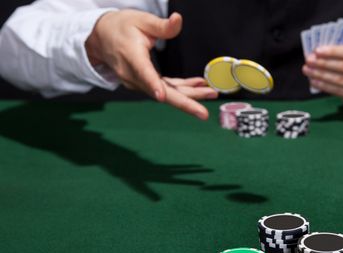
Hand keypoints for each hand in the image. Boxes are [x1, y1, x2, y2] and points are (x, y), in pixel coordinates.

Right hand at [85, 10, 217, 119]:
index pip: (143, 72)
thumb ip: (162, 25)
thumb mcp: (141, 20)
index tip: (161, 96)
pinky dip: (183, 88)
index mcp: (132, 56)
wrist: (102, 38)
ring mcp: (139, 82)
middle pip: (162, 93)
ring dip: (189, 95)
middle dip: (184, 103)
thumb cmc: (121, 27)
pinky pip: (166, 88)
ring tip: (211, 92)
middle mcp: (134, 74)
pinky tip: (198, 86)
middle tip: (203, 113)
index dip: (153, 84)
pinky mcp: (145, 83)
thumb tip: (178, 20)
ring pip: (167, 93)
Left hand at [302, 46, 342, 106]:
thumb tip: (318, 54)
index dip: (333, 52)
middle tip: (309, 61)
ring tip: (308, 70)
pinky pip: (338, 91)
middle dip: (323, 63)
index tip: (317, 50)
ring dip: (320, 75)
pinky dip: (324, 86)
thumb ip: (342, 54)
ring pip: (339, 80)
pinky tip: (314, 81)